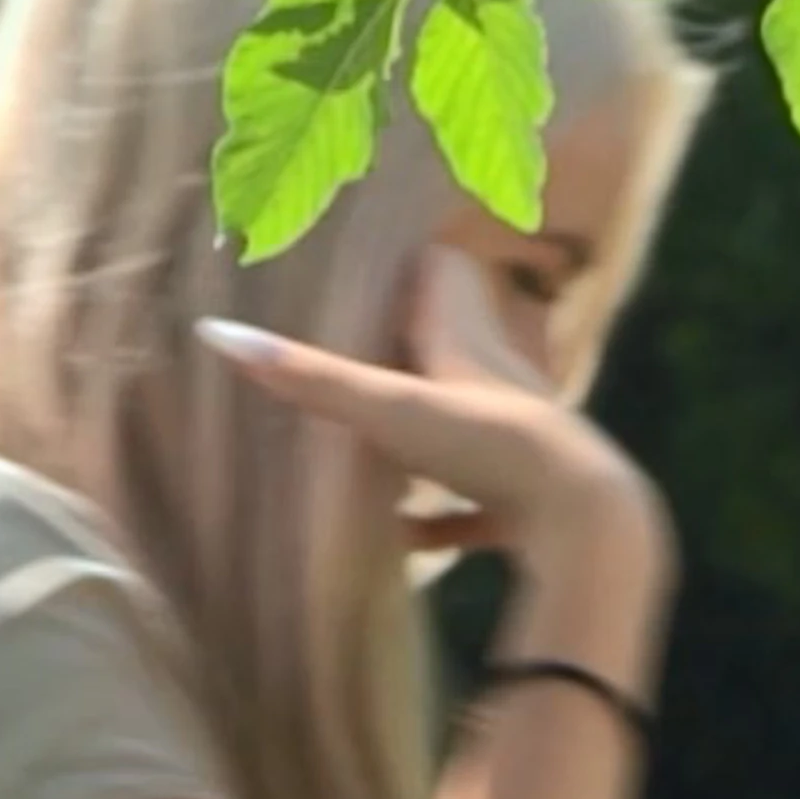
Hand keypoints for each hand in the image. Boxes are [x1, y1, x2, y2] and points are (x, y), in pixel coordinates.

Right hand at [197, 249, 666, 575]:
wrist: (585, 520)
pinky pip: (480, 508)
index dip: (410, 260)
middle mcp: (496, 383)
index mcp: (469, 342)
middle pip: (450, 347)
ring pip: (463, 424)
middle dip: (404, 346)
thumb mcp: (391, 408)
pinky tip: (408, 538)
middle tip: (346, 349)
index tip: (365, 259)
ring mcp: (518, 444)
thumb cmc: (490, 443)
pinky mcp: (528, 505)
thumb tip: (214, 330)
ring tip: (363, 442)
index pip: (445, 273)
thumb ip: (310, 376)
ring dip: (421, 434)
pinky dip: (445, 520)